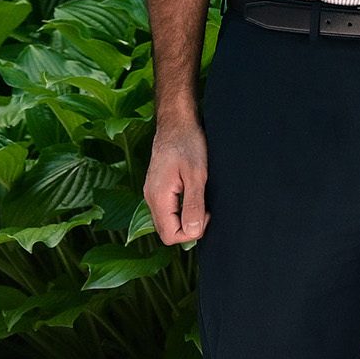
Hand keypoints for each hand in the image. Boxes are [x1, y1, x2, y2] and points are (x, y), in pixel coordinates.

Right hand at [144, 119, 209, 243]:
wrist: (176, 123)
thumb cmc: (188, 144)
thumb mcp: (197, 175)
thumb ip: (194, 205)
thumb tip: (194, 231)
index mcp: (158, 198)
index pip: (170, 236)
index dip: (191, 232)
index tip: (207, 214)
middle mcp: (151, 198)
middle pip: (168, 231)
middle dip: (190, 227)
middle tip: (207, 208)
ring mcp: (153, 193)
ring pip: (169, 220)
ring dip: (187, 217)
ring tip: (202, 199)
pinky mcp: (159, 188)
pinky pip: (169, 209)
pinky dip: (183, 208)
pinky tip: (195, 194)